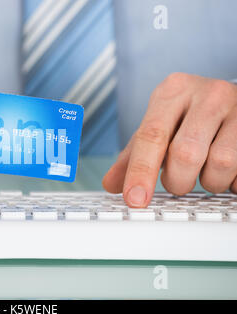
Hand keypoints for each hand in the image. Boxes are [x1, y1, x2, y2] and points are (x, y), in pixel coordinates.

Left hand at [103, 73, 236, 206]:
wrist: (229, 97)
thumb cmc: (189, 115)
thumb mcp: (158, 125)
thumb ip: (133, 155)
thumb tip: (111, 184)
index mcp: (173, 92)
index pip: (151, 135)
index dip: (141, 172)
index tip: (135, 199)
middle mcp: (208, 95)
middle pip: (185, 153)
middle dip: (177, 180)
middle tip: (177, 181)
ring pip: (221, 163)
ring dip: (209, 182)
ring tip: (205, 173)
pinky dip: (233, 180)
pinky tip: (227, 171)